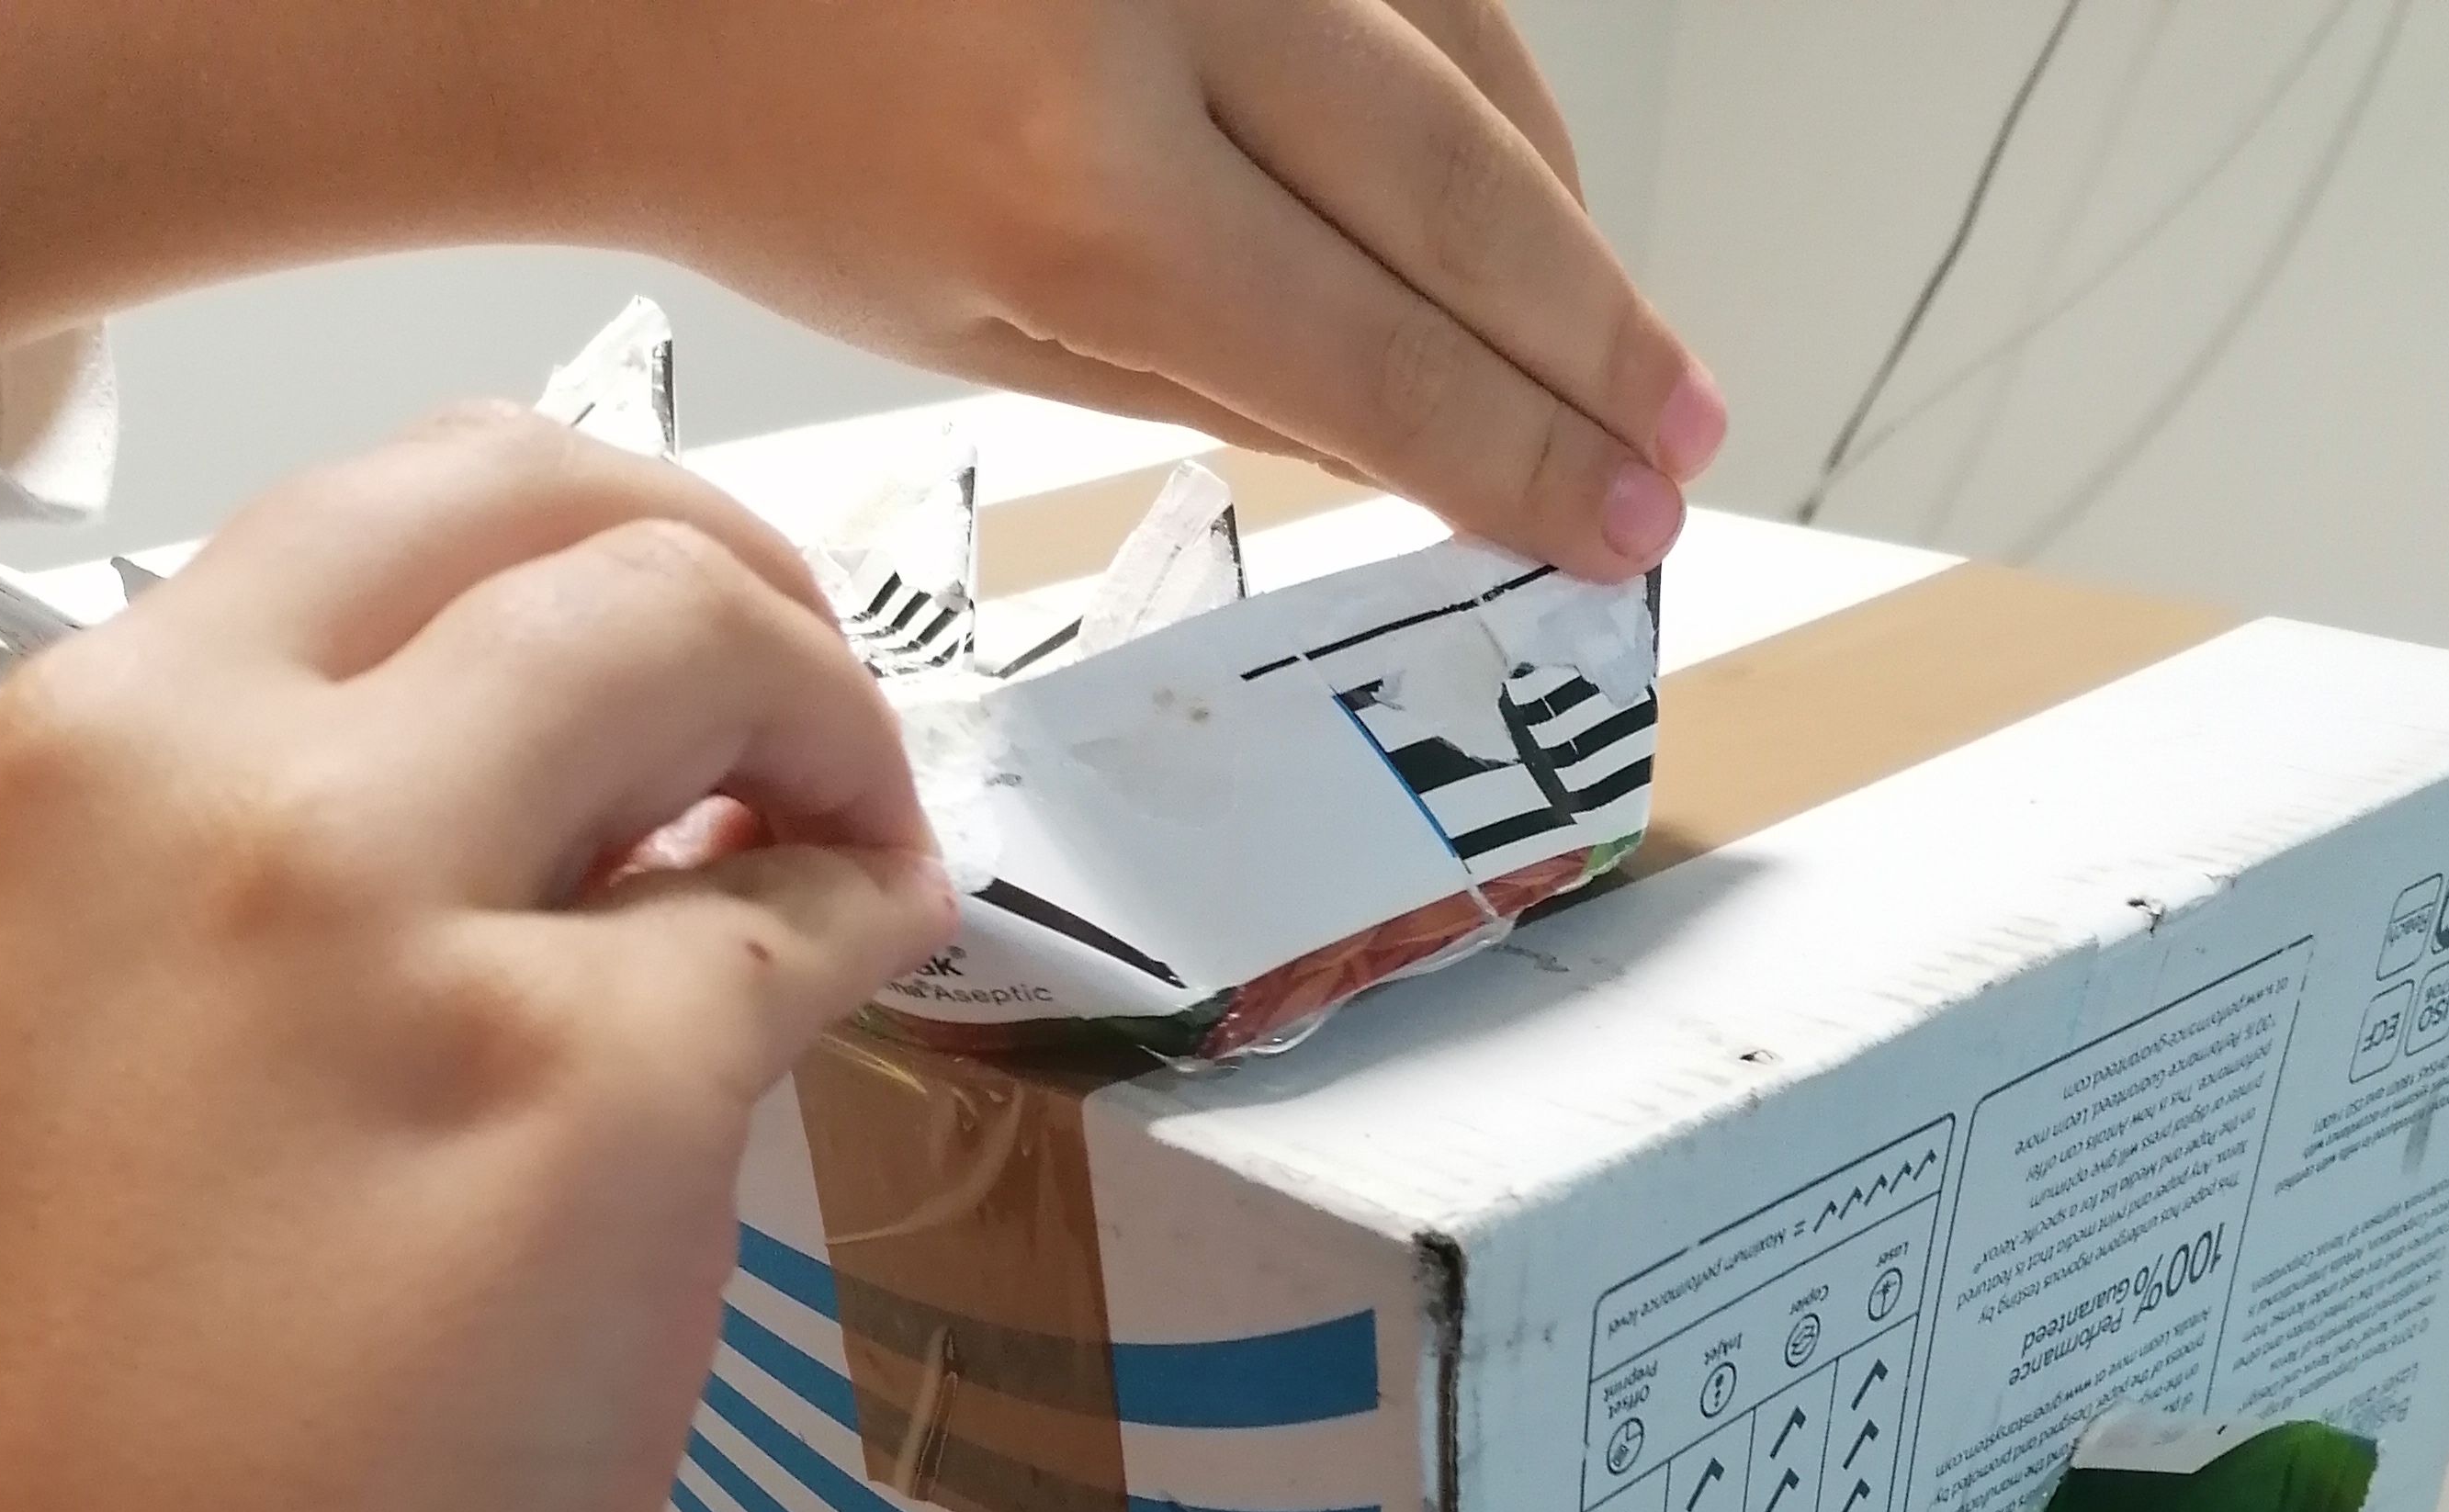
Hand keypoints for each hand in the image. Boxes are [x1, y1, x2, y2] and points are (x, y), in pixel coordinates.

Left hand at [0, 0, 1723, 583]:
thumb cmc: (769, 141)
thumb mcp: (986, 330)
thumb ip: (1222, 376)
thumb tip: (1425, 438)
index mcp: (1086, 179)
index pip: (1380, 355)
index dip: (1526, 458)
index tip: (1620, 526)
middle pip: (1464, 190)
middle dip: (1592, 341)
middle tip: (1680, 440)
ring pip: (1468, 44)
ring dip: (1555, 207)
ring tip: (1616, 339)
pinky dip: (1474, 66)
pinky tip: (1515, 171)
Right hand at [0, 407, 950, 1511]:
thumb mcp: (19, 1130)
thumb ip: (198, 962)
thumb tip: (458, 879)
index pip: (305, 561)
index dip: (494, 598)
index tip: (597, 685)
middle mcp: (157, 788)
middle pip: (496, 498)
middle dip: (683, 546)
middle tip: (782, 670)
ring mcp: (372, 915)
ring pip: (670, 627)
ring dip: (810, 694)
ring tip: (865, 813)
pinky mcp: (587, 1084)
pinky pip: (795, 915)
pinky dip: (877, 903)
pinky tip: (896, 945)